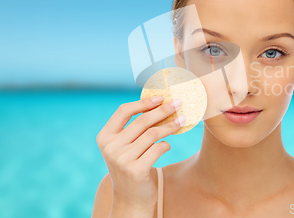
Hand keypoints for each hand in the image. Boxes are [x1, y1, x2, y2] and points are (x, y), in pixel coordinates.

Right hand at [96, 96, 184, 210]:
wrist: (131, 201)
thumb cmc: (132, 167)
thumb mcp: (126, 147)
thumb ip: (135, 129)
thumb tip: (159, 103)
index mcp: (105, 137)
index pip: (123, 111)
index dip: (143, 102)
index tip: (161, 97)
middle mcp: (111, 147)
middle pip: (142, 121)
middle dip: (163, 110)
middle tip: (179, 103)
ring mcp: (122, 159)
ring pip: (153, 134)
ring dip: (170, 125)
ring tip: (182, 120)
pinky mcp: (136, 170)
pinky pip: (158, 149)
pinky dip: (166, 145)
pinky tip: (168, 145)